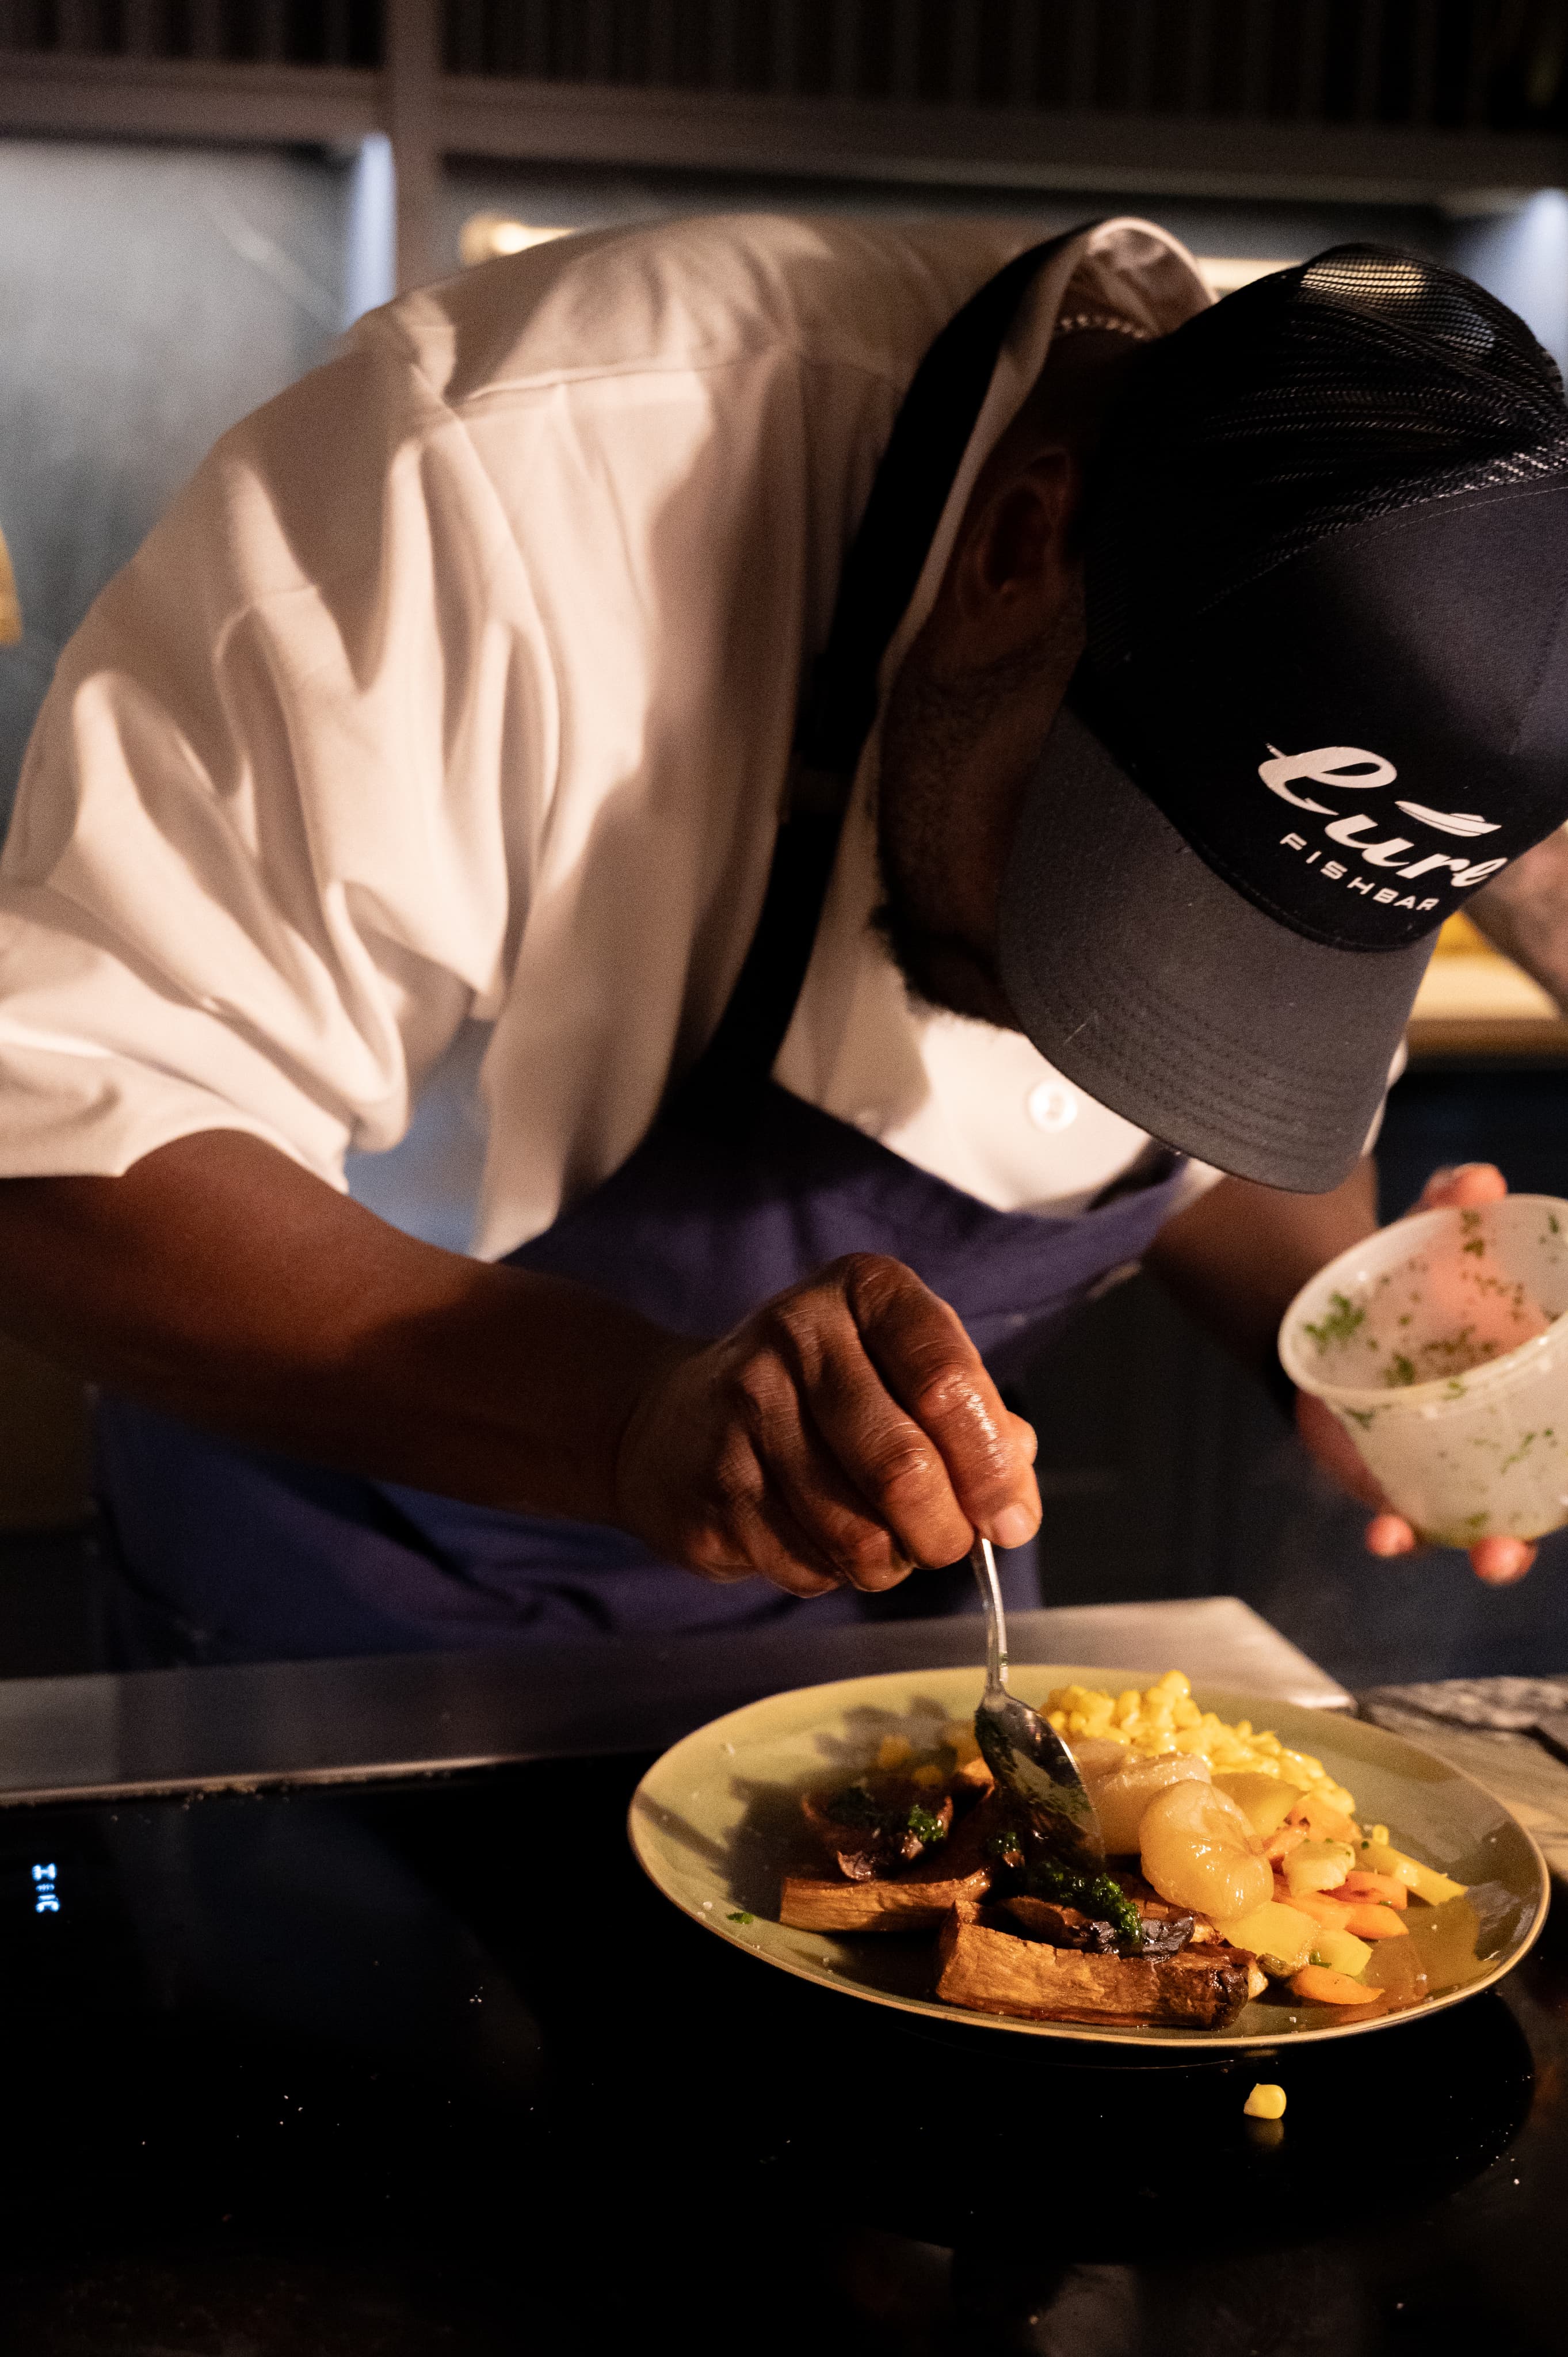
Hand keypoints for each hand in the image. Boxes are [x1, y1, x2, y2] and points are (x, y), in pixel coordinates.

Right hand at [613, 1253, 1040, 1597]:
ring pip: (857, 1532)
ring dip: (893, 1562)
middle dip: (947, 1531)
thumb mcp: (902, 1373)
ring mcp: (744, 1410)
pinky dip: (834, 1575)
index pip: (948, 1381)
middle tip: (951, 1546)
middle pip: (904, 1467)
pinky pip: (806, 1566)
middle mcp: (797, 1335)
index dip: (991, 1466)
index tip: (1011, 1519)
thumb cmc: (821, 1397)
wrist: (670, 1420)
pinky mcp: (712, 1487)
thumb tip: (1014, 1501)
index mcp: (864, 1291)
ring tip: (889, 1546)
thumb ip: (975, 1423)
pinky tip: (821, 1543)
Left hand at [1294, 1163, 1536, 1586]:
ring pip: (1484, 1529)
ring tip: (1486, 1558)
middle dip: (1542, 1535)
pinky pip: (1409, 1526)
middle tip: (1528, 1547)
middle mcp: (1505, 1440)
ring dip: (1492, 1552)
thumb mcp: (1431, 1237)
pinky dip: (1399, 1537)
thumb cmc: (1412, 1277)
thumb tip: (1480, 1178)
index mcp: (1531, 1387)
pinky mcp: (1399, 1482)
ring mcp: (1453, 1467)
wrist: (1339, 1307)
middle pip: (1548, 1504)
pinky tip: (1386, 1536)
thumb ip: (1451, 1203)